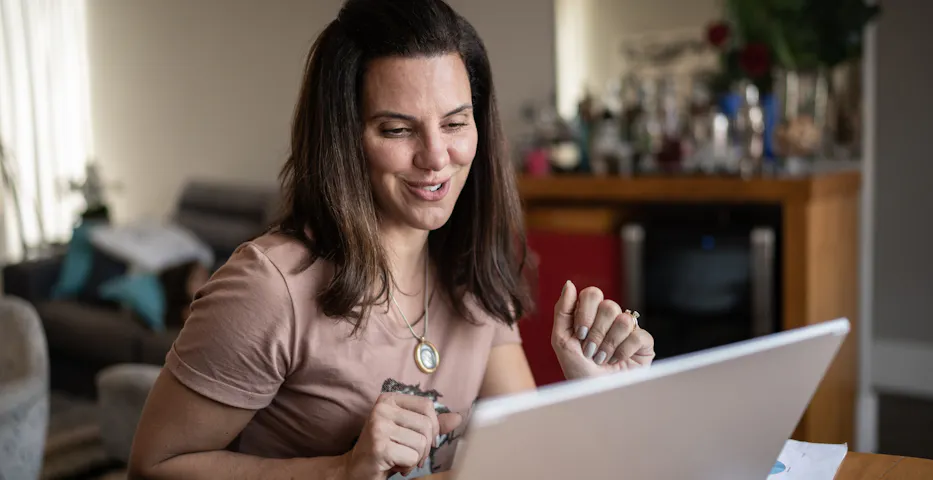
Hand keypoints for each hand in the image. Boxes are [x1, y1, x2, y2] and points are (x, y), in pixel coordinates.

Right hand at [344, 393, 461, 479]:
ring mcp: (378, 426)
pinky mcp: (379, 446)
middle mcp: (381, 408)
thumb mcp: (407, 432)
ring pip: (421, 443)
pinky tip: (394, 466)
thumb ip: (430, 424)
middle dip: (425, 447)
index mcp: (388, 399)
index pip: (426, 405)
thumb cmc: (384, 449)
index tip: (425, 440)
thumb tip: (457, 417)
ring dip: (415, 458)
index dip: (433, 426)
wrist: (356, 469)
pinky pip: (412, 457)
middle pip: (426, 425)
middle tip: (411, 455)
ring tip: (400, 459)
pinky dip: (408, 467)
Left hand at [551, 281, 654, 379]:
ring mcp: (628, 328)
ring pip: (623, 319)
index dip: (585, 314)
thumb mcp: (561, 339)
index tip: (580, 335)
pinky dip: (624, 352)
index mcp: (591, 312)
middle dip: (596, 333)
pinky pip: (638, 335)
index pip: (591, 294)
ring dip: (608, 345)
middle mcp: (610, 317)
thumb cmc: (577, 368)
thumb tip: (569, 284)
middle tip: (590, 351)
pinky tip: (618, 361)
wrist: (594, 393)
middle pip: (608, 306)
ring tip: (602, 359)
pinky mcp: (644, 342)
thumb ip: (563, 310)